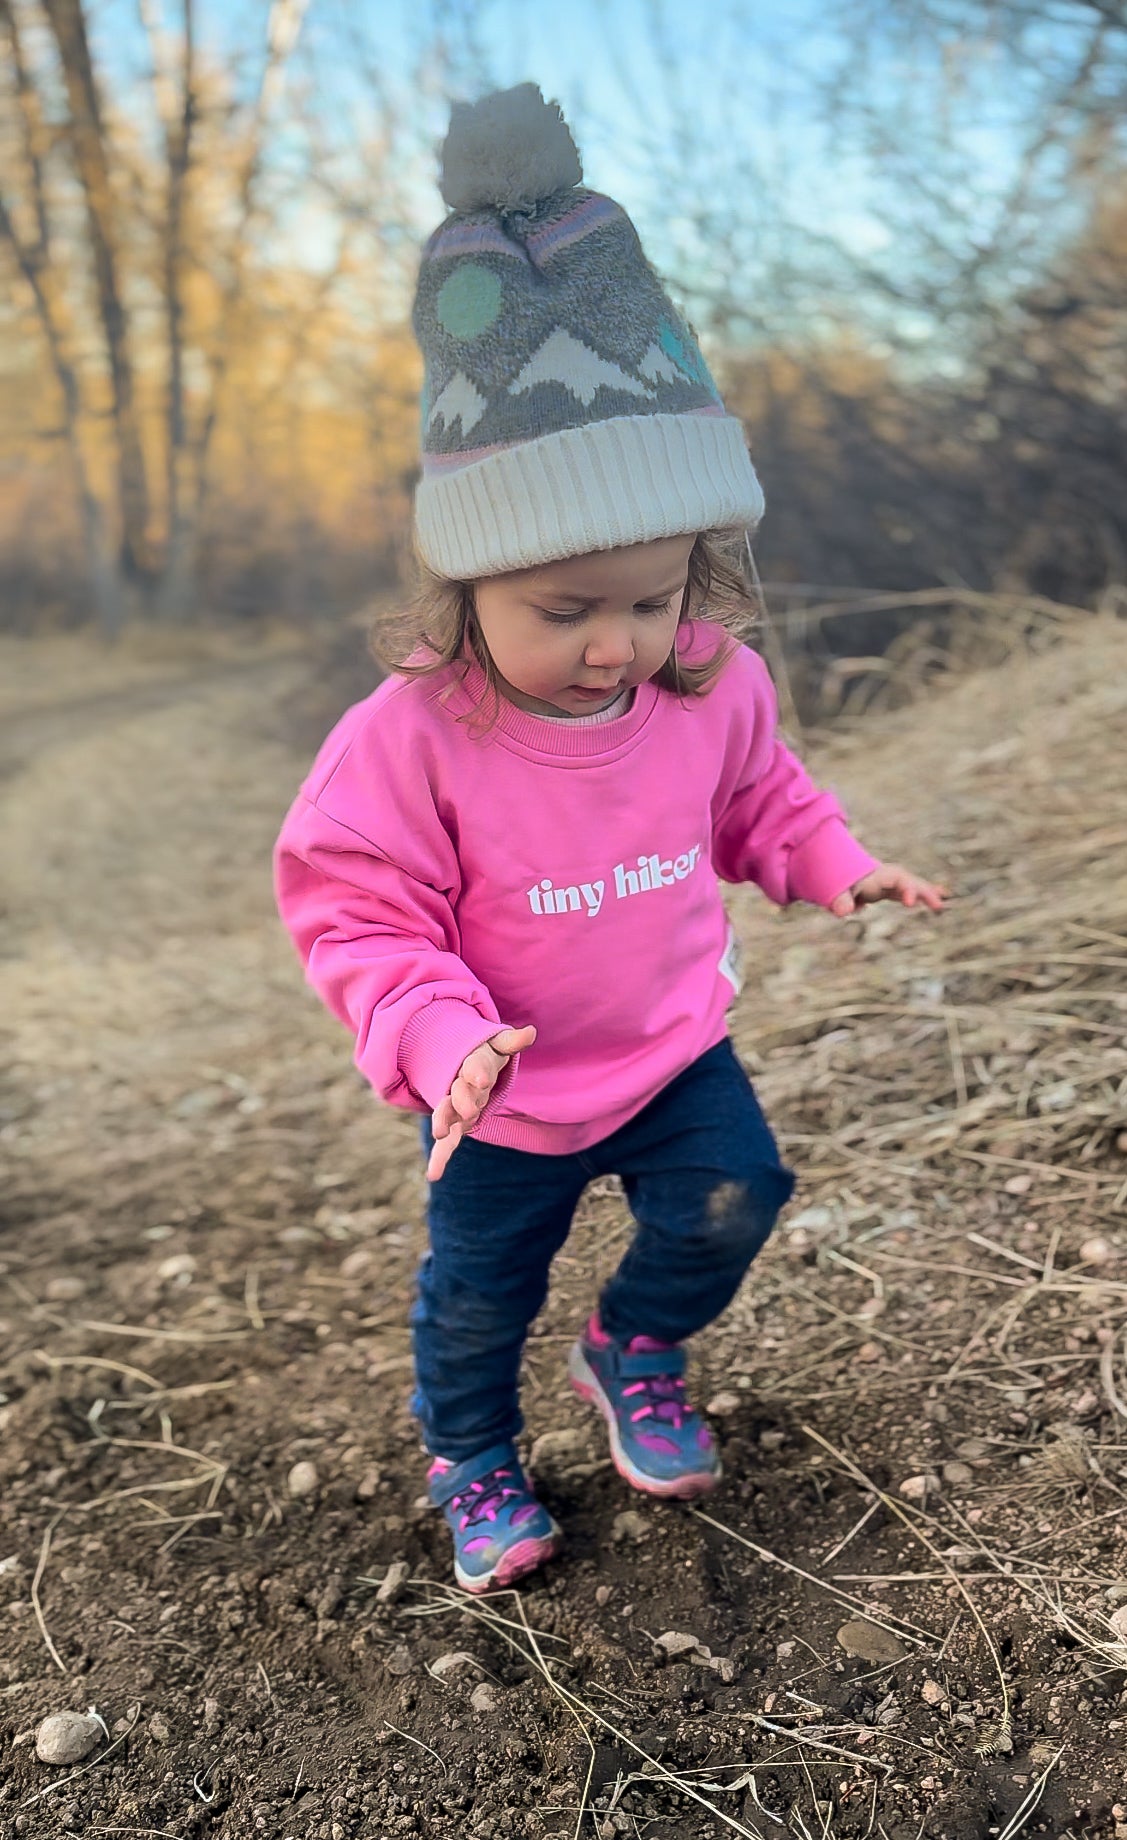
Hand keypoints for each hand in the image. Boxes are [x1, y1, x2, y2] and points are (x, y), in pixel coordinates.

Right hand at [427, 1025, 535, 1181]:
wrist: (456, 1061)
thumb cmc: (485, 1054)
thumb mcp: (497, 1045)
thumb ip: (511, 1041)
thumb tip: (531, 1031)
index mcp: (472, 1064)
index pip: (476, 1066)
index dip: (478, 1073)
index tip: (482, 1080)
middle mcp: (459, 1084)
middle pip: (458, 1092)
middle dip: (461, 1101)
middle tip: (468, 1112)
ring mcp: (453, 1104)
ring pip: (447, 1112)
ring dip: (444, 1122)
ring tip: (439, 1134)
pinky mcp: (453, 1122)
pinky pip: (447, 1140)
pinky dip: (441, 1157)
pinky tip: (433, 1175)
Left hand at [830, 863, 946, 918]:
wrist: (839, 870)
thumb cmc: (840, 882)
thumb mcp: (838, 891)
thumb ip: (841, 899)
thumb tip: (844, 912)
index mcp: (877, 876)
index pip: (897, 880)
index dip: (907, 890)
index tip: (911, 904)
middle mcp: (887, 877)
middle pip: (910, 882)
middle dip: (924, 892)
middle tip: (938, 905)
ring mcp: (890, 883)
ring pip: (913, 886)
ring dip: (927, 894)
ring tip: (940, 905)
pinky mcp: (890, 890)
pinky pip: (908, 893)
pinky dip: (921, 897)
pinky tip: (935, 903)